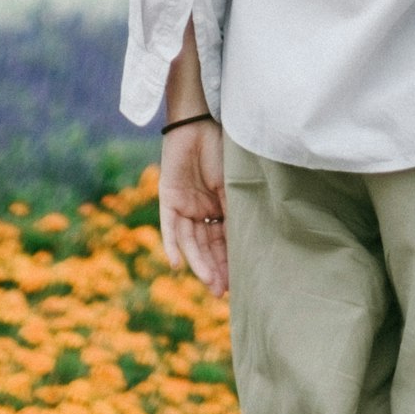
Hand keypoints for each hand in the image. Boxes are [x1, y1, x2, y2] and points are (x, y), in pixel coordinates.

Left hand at [158, 119, 229, 298]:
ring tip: (209, 282)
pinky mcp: (168, 198)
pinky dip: (172, 246)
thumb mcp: (232, 185)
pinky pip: (169, 227)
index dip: (230, 261)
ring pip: (190, 242)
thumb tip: (246, 244)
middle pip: (207, 246)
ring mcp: (184, 205)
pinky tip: (177, 265)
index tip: (238, 283)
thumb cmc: (222, 148)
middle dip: (214, 268)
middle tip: (221, 291)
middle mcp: (201, 210)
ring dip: (199, 263)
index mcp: (219, 206)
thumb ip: (234, 212)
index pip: (224, 240)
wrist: (199, 122)